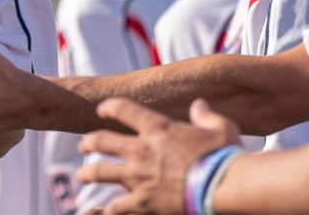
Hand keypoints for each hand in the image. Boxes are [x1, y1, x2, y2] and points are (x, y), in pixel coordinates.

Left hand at [76, 98, 240, 214]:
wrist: (226, 187)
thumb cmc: (225, 157)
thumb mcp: (221, 128)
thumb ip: (206, 116)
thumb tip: (199, 105)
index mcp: (157, 128)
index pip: (122, 108)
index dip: (109, 107)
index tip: (102, 110)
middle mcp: (140, 149)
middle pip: (100, 141)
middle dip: (88, 143)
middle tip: (82, 146)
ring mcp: (138, 177)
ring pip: (99, 172)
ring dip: (87, 173)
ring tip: (82, 175)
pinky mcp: (143, 202)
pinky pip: (114, 206)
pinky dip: (103, 209)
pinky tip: (96, 210)